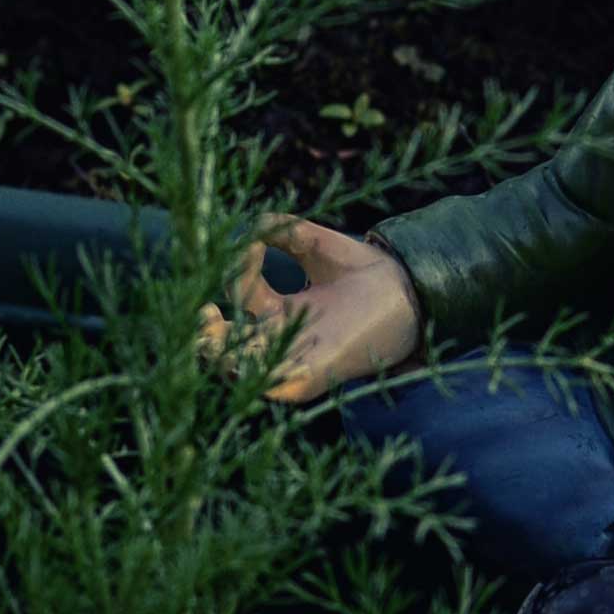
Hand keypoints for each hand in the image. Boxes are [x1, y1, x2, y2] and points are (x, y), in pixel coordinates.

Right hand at [197, 216, 422, 402]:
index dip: (237, 269)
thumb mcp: (317, 243)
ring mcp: (297, 362)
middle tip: (201, 313)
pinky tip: (248, 342)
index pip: (242, 296)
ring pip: (241, 373)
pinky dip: (254, 368)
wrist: (413, 290)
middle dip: (203, 337)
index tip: (254, 244)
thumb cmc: (370, 271)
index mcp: (284, 312)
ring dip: (218, 355)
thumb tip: (251, 228)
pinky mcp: (313, 377)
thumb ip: (283, 230)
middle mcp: (286, 341)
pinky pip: (274, 385)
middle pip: (227, 350)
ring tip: (209, 326)